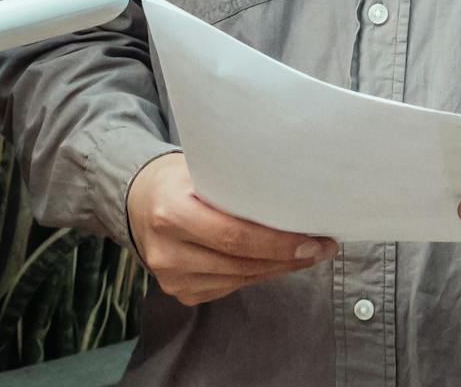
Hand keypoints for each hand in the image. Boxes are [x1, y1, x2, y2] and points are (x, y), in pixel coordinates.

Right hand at [126, 152, 335, 305]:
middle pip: (240, 262)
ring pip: (239, 278)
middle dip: (288, 257)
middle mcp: (167, 251)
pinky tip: (277, 261)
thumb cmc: (177, 178)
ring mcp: (171, 277)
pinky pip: (230, 286)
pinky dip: (258, 274)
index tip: (313, 239)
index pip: (233, 235)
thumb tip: (293, 193)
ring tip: (308, 253)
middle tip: (322, 247)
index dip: (277, 243)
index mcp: (171, 213)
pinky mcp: (180, 291)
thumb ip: (236, 183)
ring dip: (278, 268)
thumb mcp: (200, 168)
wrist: (138, 200)